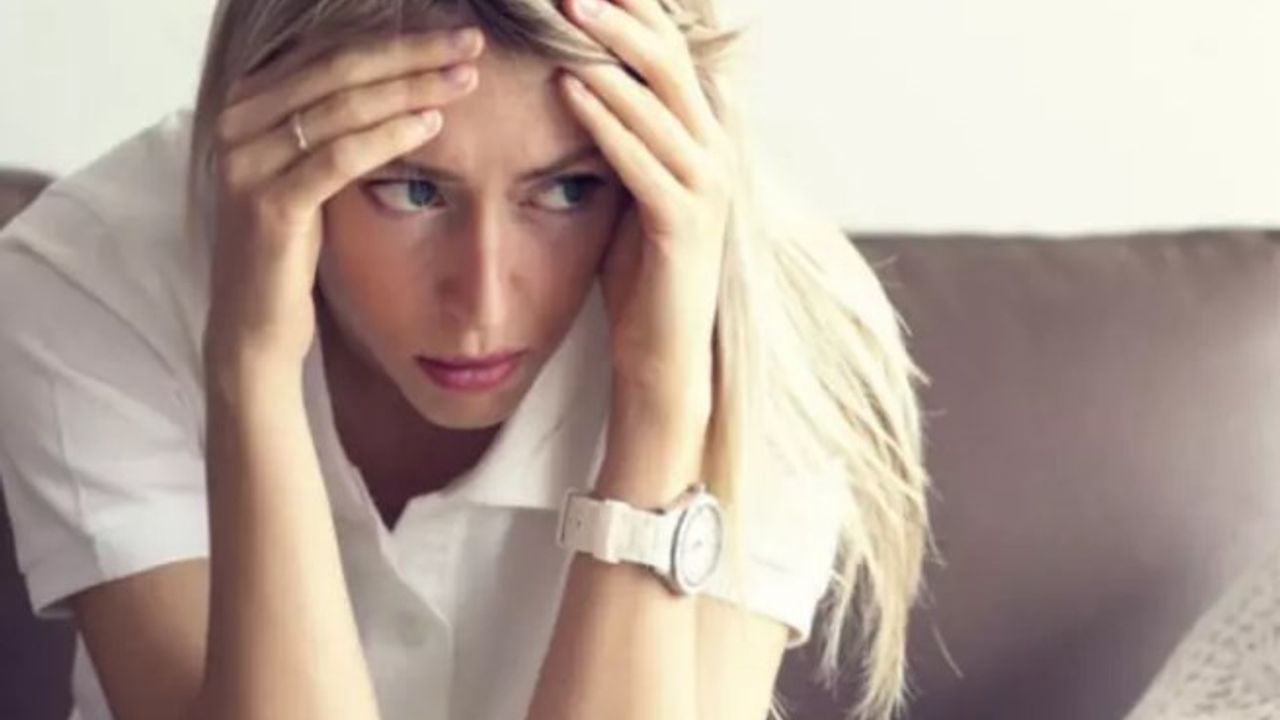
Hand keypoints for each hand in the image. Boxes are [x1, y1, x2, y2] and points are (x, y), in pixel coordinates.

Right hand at [204, 28, 484, 374]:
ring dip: (411, 88)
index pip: (332, 52)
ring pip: (341, 106)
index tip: (456, 35)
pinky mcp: (266, 205)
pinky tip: (431, 126)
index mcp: (248, 101)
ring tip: (465, 79)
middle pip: (339, 68)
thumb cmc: (296, 245)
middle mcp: (236, 121)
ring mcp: (245, 163)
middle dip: (411, 52)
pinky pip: (338, 158)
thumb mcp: (313, 170)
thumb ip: (339, 121)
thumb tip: (405, 74)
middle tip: (471, 42)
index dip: (396, 39)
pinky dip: (388, 137)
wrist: (256, 324)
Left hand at [558, 0, 734, 421]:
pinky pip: (639, 158)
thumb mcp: (633, 183)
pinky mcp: (682, 223)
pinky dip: (603, 120)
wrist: (663, 348)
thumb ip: (623, 132)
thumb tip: (579, 75)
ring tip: (564, 14)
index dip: (638, 11)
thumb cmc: (641, 265)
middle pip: (670, 62)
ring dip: (606, 55)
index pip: (673, 54)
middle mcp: (715, 151)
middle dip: (621, 16)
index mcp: (704, 136)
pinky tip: (566, 88)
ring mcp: (705, 187)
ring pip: (657, 102)